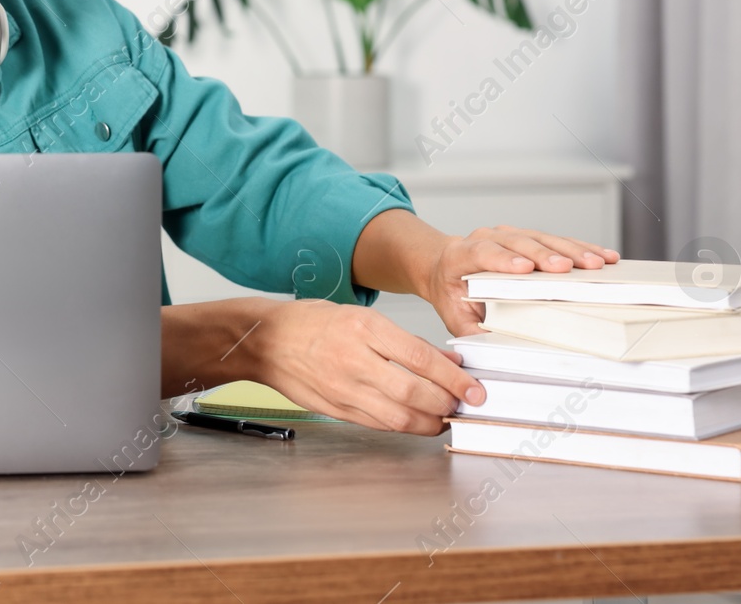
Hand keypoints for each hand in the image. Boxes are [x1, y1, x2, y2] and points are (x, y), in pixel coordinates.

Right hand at [254, 299, 485, 435]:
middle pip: (414, 392)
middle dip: (447, 403)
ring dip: (429, 422)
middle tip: (464, 404)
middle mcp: (354, 360)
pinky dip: (403, 426)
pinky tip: (416, 422)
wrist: (266, 341)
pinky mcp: (336, 409)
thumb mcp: (360, 315)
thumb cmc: (311, 323)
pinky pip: (379, 425)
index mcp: (364, 328)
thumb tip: (445, 360)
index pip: (421, 358)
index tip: (474, 388)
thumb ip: (404, 341)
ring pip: (399, 417)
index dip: (454, 378)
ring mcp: (344, 389)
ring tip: (444, 417)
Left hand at [424, 225, 619, 336]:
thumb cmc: (451, 293)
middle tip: (568, 267)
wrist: (443, 267)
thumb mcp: (453, 316)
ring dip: (571, 250)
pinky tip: (601, 256)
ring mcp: (508, 234)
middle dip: (545, 255)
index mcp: (461, 255)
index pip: (483, 253)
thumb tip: (495, 351)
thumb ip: (471, 333)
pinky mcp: (528, 237)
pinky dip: (580, 248)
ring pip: (541, 238)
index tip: (524, 268)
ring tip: (596, 263)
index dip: (503, 259)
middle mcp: (486, 238)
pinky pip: (555, 240)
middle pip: (518, 243)